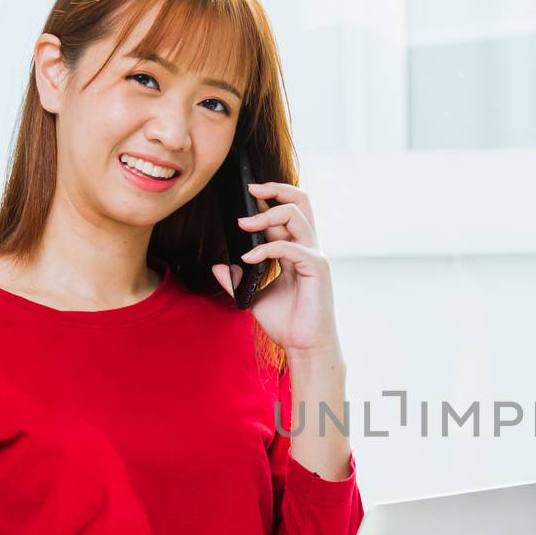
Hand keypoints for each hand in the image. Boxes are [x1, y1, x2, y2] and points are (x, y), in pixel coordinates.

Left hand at [210, 181, 339, 353]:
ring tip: (242, 225)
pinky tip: (248, 258)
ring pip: (296, 215)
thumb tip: (219, 266)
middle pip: (300, 201)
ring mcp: (314, 255)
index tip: (245, 193)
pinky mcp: (316, 267)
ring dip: (265, 215)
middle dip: (275, 188)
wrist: (304, 346)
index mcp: (297, 249)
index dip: (268, 197)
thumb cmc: (286, 323)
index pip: (287, 211)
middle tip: (249, 189)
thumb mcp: (254, 296)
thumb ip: (237, 280)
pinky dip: (266, 249)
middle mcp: (308, 247)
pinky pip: (289, 247)